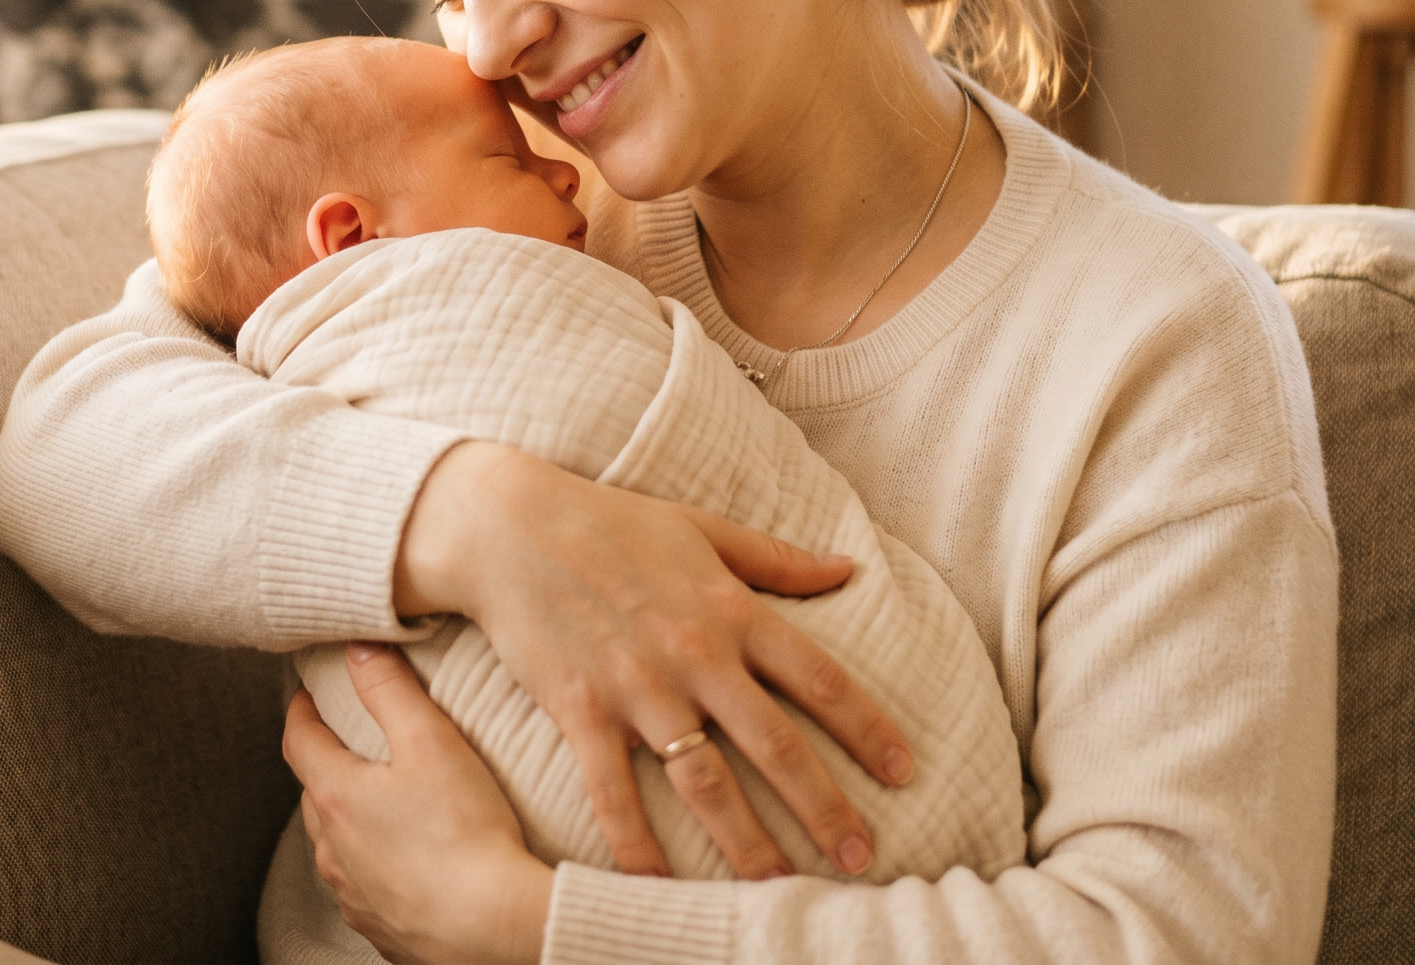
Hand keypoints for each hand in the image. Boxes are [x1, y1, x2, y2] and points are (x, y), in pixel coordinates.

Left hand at [286, 643, 554, 964]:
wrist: (492, 926)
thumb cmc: (464, 832)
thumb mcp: (431, 742)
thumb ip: (390, 689)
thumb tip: (359, 647)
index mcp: (335, 796)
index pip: (298, 741)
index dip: (300, 711)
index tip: (308, 694)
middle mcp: (332, 849)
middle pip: (315, 793)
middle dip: (328, 763)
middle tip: (353, 742)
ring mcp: (352, 893)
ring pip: (337, 844)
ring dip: (350, 819)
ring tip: (383, 802)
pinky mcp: (379, 926)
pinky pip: (363, 886)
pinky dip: (375, 865)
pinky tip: (405, 861)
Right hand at [394, 441, 914, 880]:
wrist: (510, 526)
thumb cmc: (611, 522)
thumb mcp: (702, 528)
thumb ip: (777, 559)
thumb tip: (848, 568)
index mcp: (732, 610)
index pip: (820, 679)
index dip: (868, 729)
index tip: (905, 773)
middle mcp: (694, 655)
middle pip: (776, 746)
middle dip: (825, 808)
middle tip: (860, 858)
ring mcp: (637, 688)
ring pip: (705, 783)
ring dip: (746, 843)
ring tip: (780, 892)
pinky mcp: (581, 712)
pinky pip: (613, 794)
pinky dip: (635, 846)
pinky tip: (659, 887)